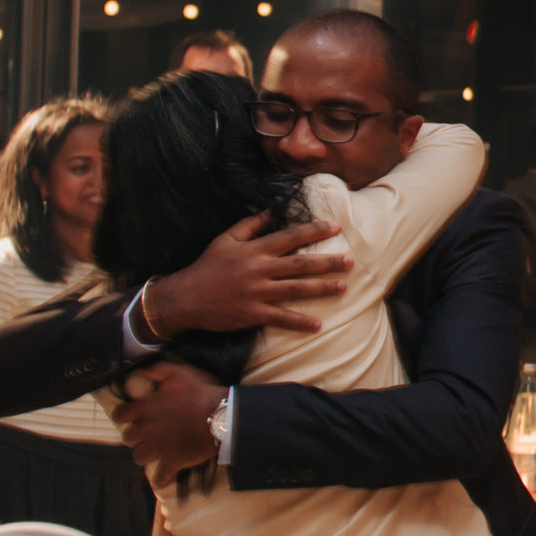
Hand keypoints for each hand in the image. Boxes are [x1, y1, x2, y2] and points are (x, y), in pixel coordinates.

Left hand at [112, 361, 224, 485]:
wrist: (224, 417)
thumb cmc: (202, 394)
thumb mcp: (180, 374)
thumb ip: (156, 370)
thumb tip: (139, 371)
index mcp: (147, 408)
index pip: (121, 415)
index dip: (123, 415)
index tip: (128, 416)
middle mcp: (148, 429)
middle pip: (129, 438)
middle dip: (135, 436)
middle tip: (145, 433)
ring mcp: (160, 447)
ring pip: (140, 457)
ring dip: (145, 454)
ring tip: (153, 451)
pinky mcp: (174, 461)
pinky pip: (161, 476)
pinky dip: (160, 478)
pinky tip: (162, 477)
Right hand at [147, 213, 350, 335]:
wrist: (184, 298)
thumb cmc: (207, 267)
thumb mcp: (225, 240)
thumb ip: (250, 225)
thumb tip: (271, 211)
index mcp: (254, 250)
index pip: (290, 237)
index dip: (314, 231)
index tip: (336, 227)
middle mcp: (258, 270)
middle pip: (300, 264)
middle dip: (327, 262)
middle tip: (351, 261)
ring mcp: (256, 293)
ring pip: (296, 290)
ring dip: (322, 288)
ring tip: (343, 286)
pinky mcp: (251, 313)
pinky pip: (280, 318)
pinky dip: (300, 322)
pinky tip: (318, 325)